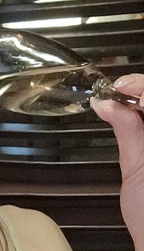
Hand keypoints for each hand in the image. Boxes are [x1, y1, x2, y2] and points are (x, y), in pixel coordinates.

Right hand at [91, 74, 143, 250]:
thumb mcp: (136, 167)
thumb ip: (128, 129)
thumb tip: (109, 103)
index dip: (140, 84)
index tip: (118, 87)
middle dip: (141, 92)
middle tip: (116, 96)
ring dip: (142, 106)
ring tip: (121, 108)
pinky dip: (143, 120)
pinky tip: (134, 121)